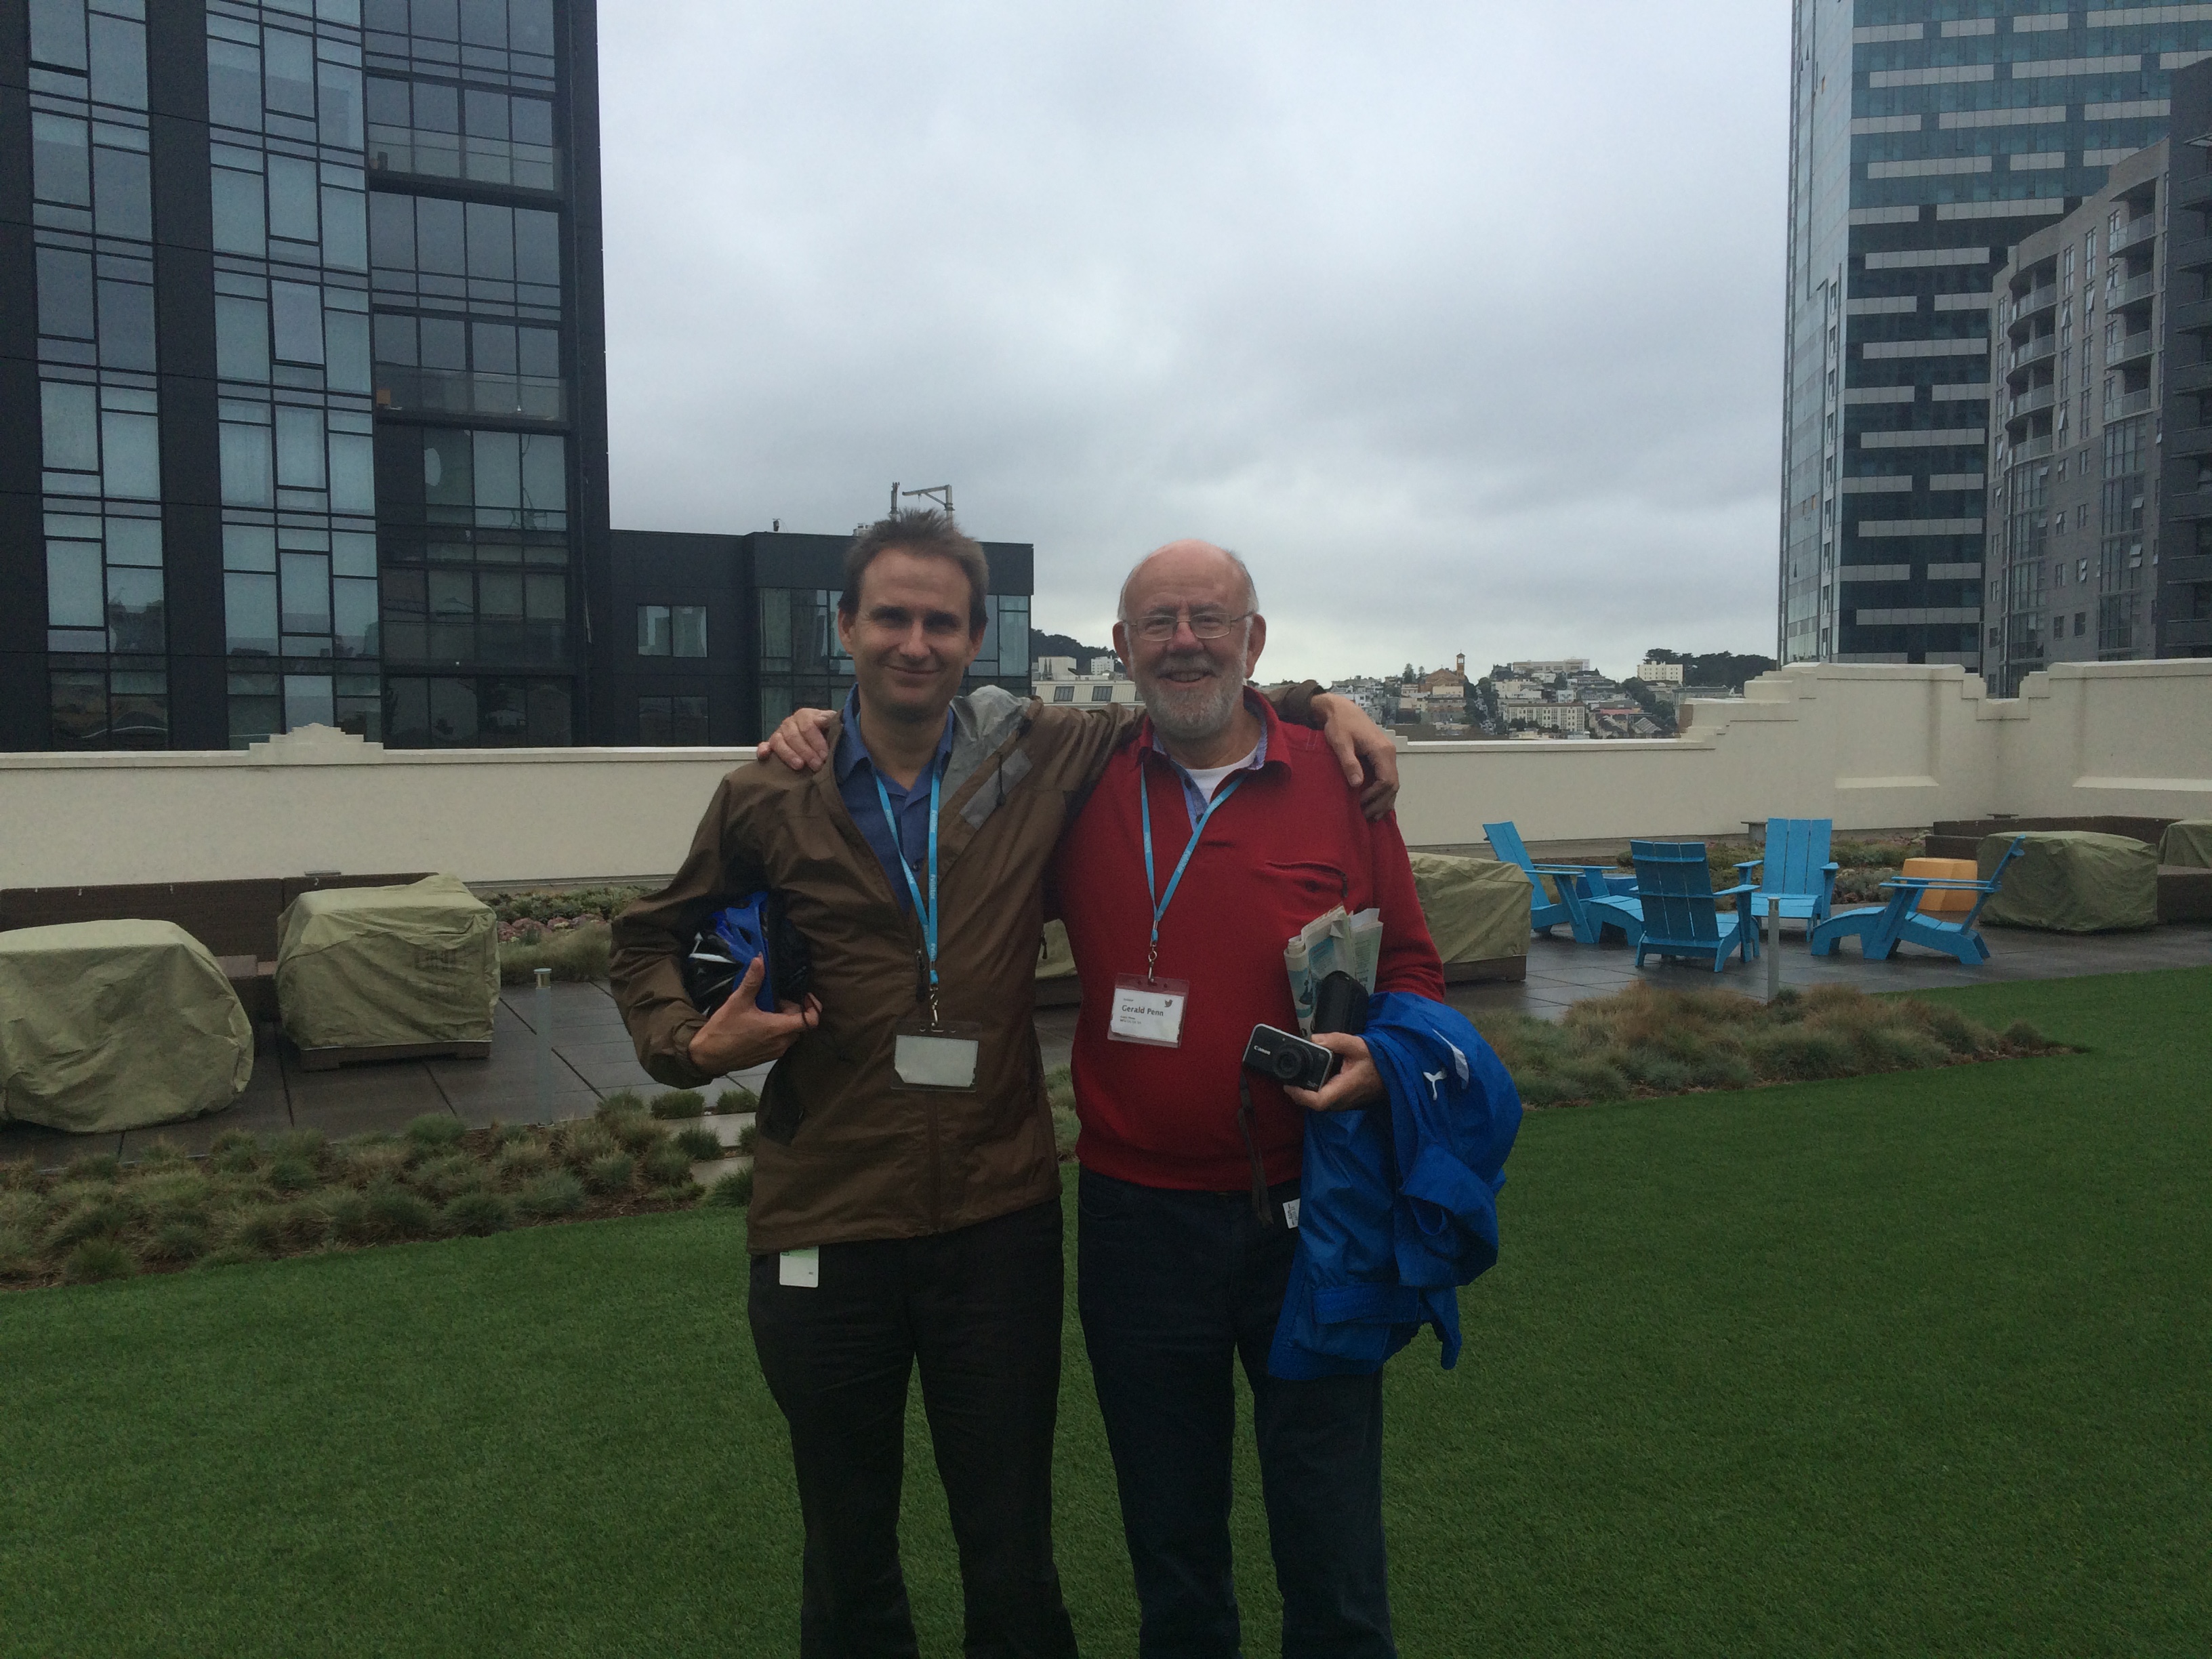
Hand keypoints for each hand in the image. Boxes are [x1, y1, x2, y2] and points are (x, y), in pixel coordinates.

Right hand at [686, 957, 821, 1075]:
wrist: (708, 1056)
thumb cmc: (724, 1029)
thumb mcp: (738, 1001)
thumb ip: (753, 981)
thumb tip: (760, 959)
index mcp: (778, 1029)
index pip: (811, 1020)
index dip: (812, 1006)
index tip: (803, 996)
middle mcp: (782, 1043)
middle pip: (800, 1024)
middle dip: (793, 1010)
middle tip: (775, 1000)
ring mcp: (775, 1052)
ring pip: (791, 1033)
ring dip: (784, 1021)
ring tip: (766, 1010)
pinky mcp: (768, 1057)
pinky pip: (781, 1041)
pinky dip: (777, 1031)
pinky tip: (760, 1023)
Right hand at [754, 706, 837, 771]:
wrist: (821, 737)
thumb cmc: (827, 732)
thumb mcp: (833, 725)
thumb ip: (831, 721)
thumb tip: (827, 720)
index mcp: (805, 715)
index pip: (808, 726)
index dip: (816, 741)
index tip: (825, 755)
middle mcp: (790, 723)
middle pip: (794, 736)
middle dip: (806, 752)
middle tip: (817, 765)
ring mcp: (780, 733)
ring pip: (779, 741)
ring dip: (789, 754)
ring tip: (799, 766)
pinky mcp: (771, 744)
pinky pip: (765, 745)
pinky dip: (763, 749)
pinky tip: (765, 755)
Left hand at [1283, 1032, 1384, 1112]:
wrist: (1393, 1073)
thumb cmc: (1376, 1061)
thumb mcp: (1357, 1045)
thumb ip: (1335, 1040)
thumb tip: (1314, 1039)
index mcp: (1344, 1089)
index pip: (1318, 1101)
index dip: (1300, 1095)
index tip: (1289, 1084)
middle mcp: (1341, 1101)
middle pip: (1312, 1104)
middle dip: (1298, 1092)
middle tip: (1288, 1076)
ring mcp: (1343, 1104)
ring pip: (1318, 1104)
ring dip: (1306, 1093)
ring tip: (1297, 1076)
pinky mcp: (1344, 1102)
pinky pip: (1325, 1100)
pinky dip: (1315, 1091)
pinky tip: (1313, 1078)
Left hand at [1312, 694, 1399, 820]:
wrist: (1342, 709)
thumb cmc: (1339, 725)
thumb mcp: (1340, 743)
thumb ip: (1349, 763)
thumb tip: (1357, 784)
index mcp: (1382, 750)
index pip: (1387, 780)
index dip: (1375, 796)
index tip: (1360, 803)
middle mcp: (1390, 753)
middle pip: (1393, 784)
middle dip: (1381, 802)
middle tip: (1365, 815)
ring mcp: (1388, 754)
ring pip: (1393, 783)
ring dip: (1384, 800)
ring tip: (1372, 815)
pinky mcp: (1382, 756)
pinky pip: (1388, 777)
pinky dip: (1384, 792)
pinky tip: (1376, 803)